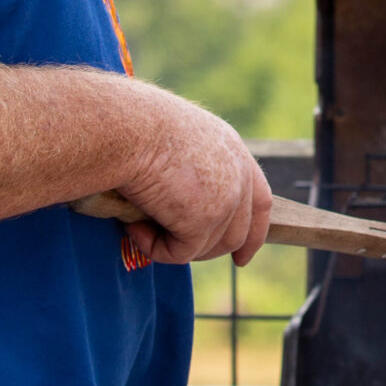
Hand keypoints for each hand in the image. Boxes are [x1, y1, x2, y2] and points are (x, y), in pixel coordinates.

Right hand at [114, 91, 270, 267]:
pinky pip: (180, 253)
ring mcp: (225, 200)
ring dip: (173, 245)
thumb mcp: (178, 139)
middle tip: (172, 248)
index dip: (253, 234)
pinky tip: (133, 228)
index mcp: (233, 151)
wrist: (126, 127)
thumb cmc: (136, 126)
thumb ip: (192, 167)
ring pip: (207, 248)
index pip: (259, 202)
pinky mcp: (202, 221)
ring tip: (139, 225)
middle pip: (237, 234)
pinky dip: (154, 248)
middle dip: (208, 250)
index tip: (242, 259)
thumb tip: (178, 199)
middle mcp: (238, 176)